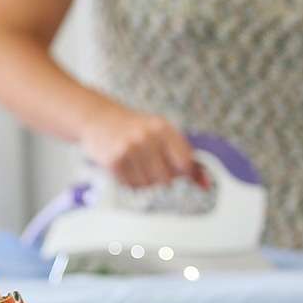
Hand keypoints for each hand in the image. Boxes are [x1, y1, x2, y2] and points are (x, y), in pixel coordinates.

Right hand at [79, 106, 207, 188]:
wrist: (97, 118)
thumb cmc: (133, 127)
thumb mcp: (160, 133)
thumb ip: (185, 157)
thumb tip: (205, 183)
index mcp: (162, 127)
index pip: (185, 162)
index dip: (184, 171)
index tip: (178, 170)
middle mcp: (146, 136)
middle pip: (167, 178)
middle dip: (161, 176)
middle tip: (151, 163)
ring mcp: (129, 148)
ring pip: (148, 184)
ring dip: (144, 180)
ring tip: (136, 164)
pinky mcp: (114, 161)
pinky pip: (131, 185)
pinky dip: (129, 181)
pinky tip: (125, 166)